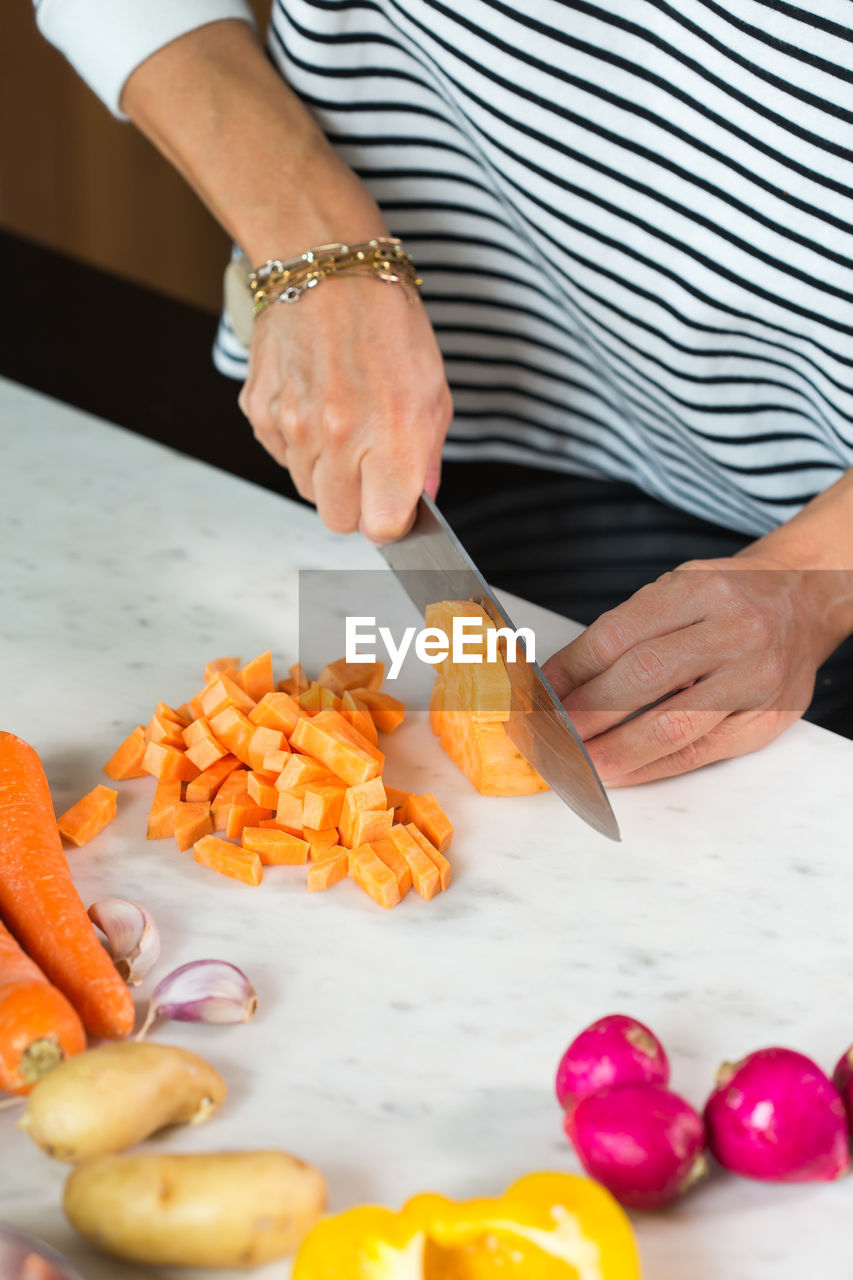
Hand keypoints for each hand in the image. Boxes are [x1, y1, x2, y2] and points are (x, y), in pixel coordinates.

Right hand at [239, 276, 451, 541]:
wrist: (329, 268)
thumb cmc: (388, 324)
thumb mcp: (433, 392)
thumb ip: (426, 458)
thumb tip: (418, 502)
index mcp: (390, 437)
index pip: (382, 527)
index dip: (390, 523)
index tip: (394, 506)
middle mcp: (338, 439)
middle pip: (338, 520)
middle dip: (356, 503)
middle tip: (368, 467)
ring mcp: (293, 427)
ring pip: (307, 490)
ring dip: (326, 472)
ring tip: (342, 423)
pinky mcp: (260, 412)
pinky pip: (281, 455)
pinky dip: (297, 443)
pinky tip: (315, 404)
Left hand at [541, 554, 850, 785]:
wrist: (804, 600)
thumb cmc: (727, 598)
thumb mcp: (676, 589)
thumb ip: (624, 630)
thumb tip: (560, 680)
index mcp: (698, 589)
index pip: (618, 635)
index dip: (570, 671)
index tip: (538, 695)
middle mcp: (731, 630)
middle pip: (642, 679)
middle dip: (586, 713)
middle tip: (549, 734)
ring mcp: (753, 677)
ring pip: (672, 724)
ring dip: (615, 750)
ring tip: (577, 763)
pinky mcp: (766, 718)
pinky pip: (701, 752)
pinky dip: (653, 767)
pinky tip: (621, 771)